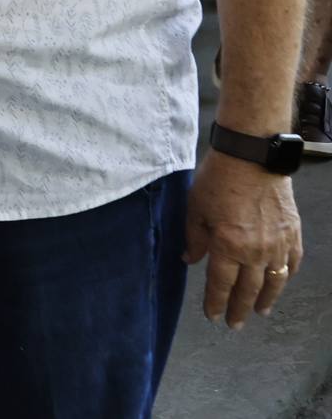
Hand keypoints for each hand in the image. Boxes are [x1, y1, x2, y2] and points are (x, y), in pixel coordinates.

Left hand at [184, 150, 303, 328]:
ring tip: (260, 311)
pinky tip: (280, 281)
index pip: (220, 284)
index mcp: (227, 247)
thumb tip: (189, 260)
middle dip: (240, 309)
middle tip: (235, 324)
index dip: (215, 302)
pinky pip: (292, 262)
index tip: (213, 316)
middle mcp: (255, 252)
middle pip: (248, 289)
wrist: (253, 158)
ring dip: (266, 299)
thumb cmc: (218, 180)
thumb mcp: (195, 209)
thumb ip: (194, 238)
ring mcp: (278, 244)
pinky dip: (286, 275)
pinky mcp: (293, 233)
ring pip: (273, 281)